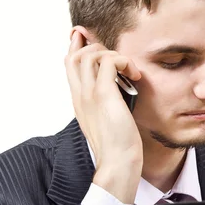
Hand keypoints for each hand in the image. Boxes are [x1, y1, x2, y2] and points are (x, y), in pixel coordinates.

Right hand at [65, 31, 142, 203]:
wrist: (117, 163)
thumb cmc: (117, 145)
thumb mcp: (108, 119)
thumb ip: (107, 102)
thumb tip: (119, 89)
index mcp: (79, 100)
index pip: (69, 64)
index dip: (78, 46)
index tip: (92, 41)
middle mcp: (80, 95)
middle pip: (74, 55)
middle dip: (94, 45)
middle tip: (117, 57)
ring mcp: (89, 94)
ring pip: (89, 54)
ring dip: (111, 54)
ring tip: (127, 69)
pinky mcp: (103, 95)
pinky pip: (109, 61)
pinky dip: (123, 61)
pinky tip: (134, 75)